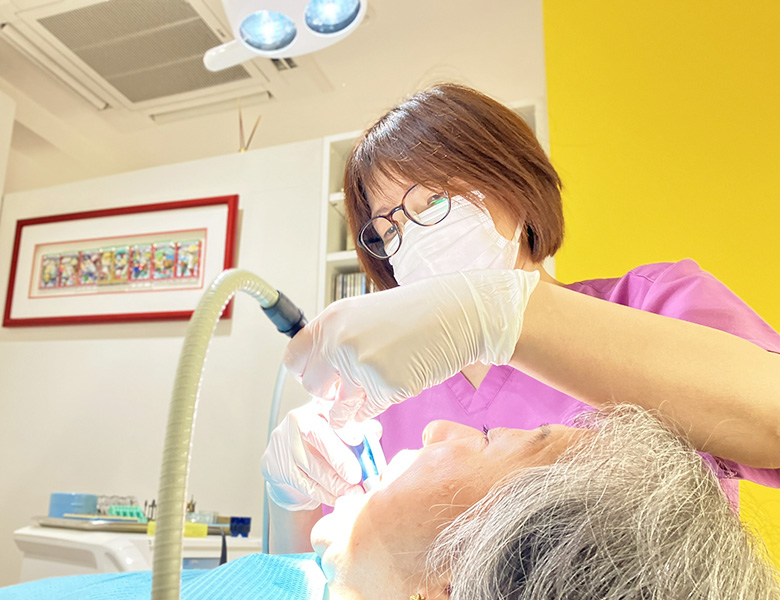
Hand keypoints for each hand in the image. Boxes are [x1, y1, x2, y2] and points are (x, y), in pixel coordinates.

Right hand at [261, 398, 381, 509]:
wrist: (291, 466)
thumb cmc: (326, 447)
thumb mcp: (344, 434)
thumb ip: (361, 431)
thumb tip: (375, 431)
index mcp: (318, 405)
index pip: (330, 410)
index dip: (344, 425)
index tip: (359, 439)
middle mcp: (298, 419)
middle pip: (316, 435)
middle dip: (338, 456)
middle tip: (356, 475)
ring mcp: (283, 442)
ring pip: (309, 463)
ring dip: (334, 481)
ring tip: (353, 492)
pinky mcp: (275, 466)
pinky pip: (302, 482)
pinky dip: (323, 493)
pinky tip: (338, 498)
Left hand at [285, 269, 539, 425]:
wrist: (456, 314)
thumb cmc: (413, 314)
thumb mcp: (363, 314)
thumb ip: (336, 339)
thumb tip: (316, 377)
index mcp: (331, 319)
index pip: (293, 360)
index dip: (307, 372)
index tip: (321, 375)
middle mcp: (340, 341)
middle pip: (312, 387)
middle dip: (328, 393)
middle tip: (349, 386)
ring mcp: (362, 366)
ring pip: (336, 409)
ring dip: (349, 409)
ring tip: (368, 393)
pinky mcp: (386, 387)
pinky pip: (365, 414)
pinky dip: (374, 408)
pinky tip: (391, 387)